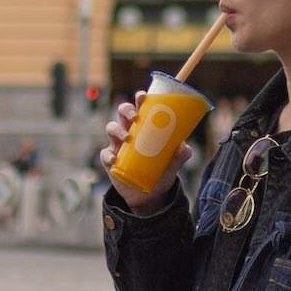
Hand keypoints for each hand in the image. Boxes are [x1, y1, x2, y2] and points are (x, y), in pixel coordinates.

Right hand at [100, 92, 190, 213]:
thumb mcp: (173, 163)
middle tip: (135, 117)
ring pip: (111, 128)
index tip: (143, 96)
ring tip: (127, 138)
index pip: (140, 107)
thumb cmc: (161, 170)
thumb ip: (180, 155)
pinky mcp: (110, 160)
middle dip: (126, 110)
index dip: (140, 99)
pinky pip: (105, 154)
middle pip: (122, 112)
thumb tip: (184, 147)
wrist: (149, 194)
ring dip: (117, 130)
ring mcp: (118, 145)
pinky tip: (114, 159)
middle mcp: (129, 131)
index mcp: (144, 126)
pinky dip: (108, 155)